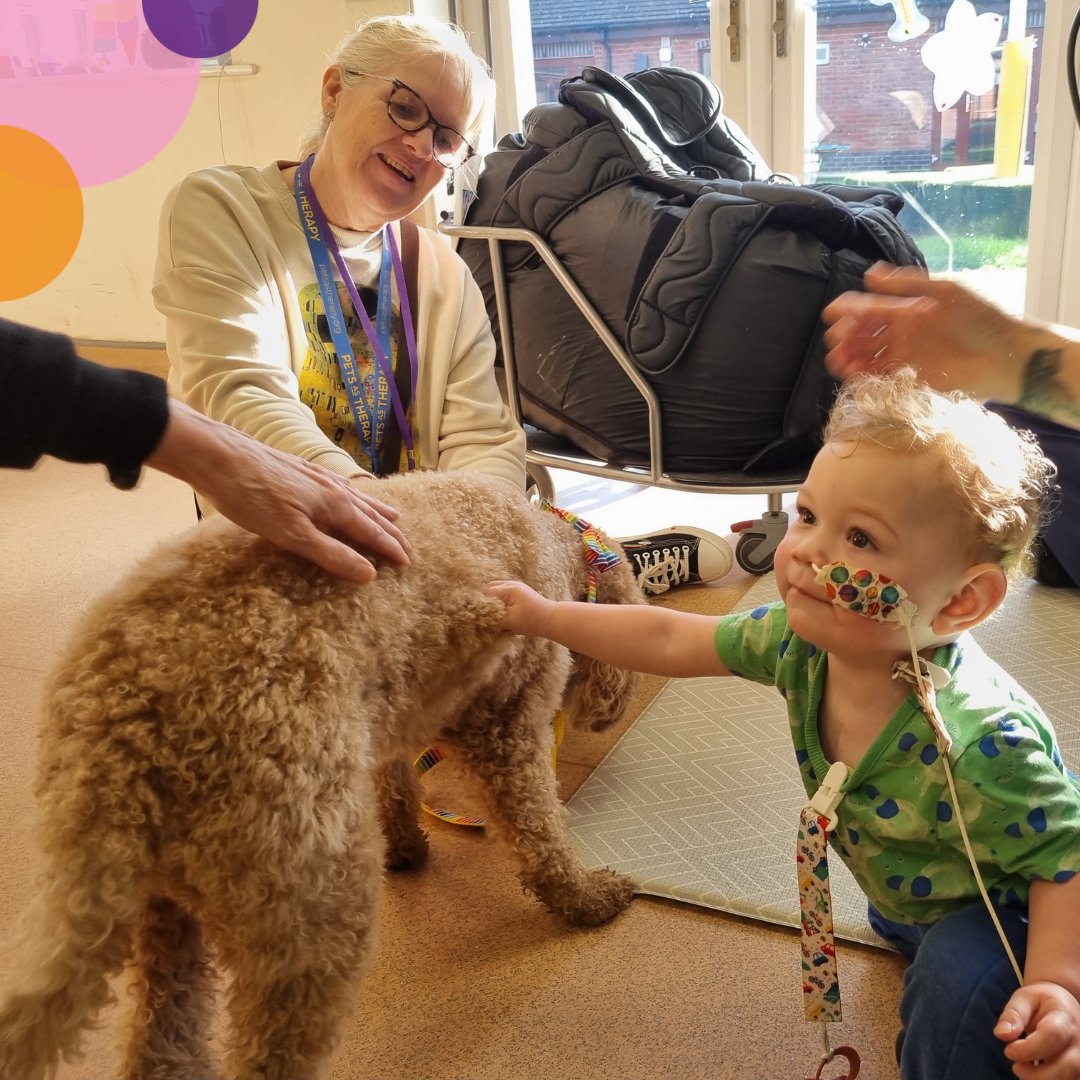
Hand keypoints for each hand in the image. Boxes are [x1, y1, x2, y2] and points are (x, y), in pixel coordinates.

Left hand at [149, 401, 410, 583]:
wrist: (218, 456)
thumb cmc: (252, 497)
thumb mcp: (292, 535)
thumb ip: (331, 554)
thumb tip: (369, 574)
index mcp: (336, 505)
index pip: (372, 531)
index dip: (390, 548)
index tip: (407, 562)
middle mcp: (333, 488)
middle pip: (370, 512)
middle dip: (389, 530)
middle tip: (406, 545)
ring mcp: (316, 476)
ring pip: (356, 496)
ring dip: (376, 510)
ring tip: (391, 515)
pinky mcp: (300, 470)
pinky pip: (340, 486)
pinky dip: (354, 496)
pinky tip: (346, 493)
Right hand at [483, 580, 553, 634]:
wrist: (551, 620)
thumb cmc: (531, 621)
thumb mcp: (509, 620)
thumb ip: (492, 616)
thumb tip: (478, 615)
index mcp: (508, 589)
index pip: (485, 592)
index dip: (478, 602)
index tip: (474, 613)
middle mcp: (511, 584)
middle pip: (488, 587)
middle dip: (483, 599)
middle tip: (479, 612)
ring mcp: (516, 586)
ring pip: (495, 589)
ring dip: (490, 599)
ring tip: (487, 612)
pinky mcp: (519, 592)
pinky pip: (502, 592)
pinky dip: (497, 599)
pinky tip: (497, 610)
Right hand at [822, 262, 1024, 403]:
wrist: (1006, 356)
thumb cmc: (980, 319)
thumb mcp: (944, 292)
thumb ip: (907, 284)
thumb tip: (870, 274)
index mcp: (905, 309)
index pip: (868, 307)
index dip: (848, 309)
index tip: (832, 314)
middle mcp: (900, 333)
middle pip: (861, 334)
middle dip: (845, 336)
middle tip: (838, 339)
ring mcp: (902, 356)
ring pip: (864, 357)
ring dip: (848, 357)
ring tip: (839, 359)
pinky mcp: (908, 379)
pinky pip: (877, 378)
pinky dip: (861, 376)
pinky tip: (853, 374)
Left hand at [996, 982, 1079, 1078]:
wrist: (1065, 1007)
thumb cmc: (1042, 1002)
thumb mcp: (1025, 998)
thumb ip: (1014, 1015)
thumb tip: (1001, 1034)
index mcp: (1064, 1018)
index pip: (1052, 1037)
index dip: (1028, 1049)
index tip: (1008, 1051)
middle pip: (1067, 1067)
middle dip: (1037, 1075)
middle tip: (1016, 1066)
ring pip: (1069, 1079)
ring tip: (1024, 1069)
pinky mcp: (1079, 1070)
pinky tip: (1035, 1075)